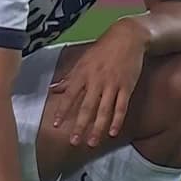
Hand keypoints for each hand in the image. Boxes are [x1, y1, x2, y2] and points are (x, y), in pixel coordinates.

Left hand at [51, 19, 148, 147]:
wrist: (127, 37)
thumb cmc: (103, 49)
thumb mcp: (83, 60)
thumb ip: (69, 77)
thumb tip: (52, 89)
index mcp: (83, 73)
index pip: (70, 95)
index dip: (62, 110)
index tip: (56, 124)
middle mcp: (96, 80)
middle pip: (87, 107)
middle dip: (80, 125)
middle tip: (73, 141)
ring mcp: (113, 84)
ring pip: (104, 110)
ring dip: (98, 128)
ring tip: (92, 143)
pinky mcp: (127, 86)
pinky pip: (121, 107)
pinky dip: (117, 120)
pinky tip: (113, 132)